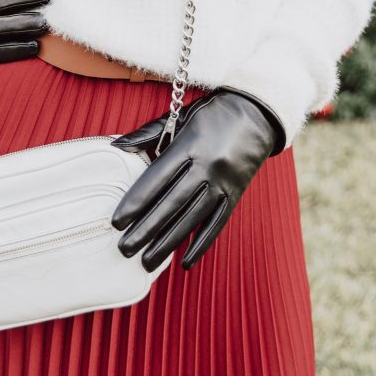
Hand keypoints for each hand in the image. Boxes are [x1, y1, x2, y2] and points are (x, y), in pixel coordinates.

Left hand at [110, 87, 285, 271]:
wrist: (258, 113)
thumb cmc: (212, 114)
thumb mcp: (181, 116)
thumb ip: (149, 133)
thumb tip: (117, 145)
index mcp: (191, 145)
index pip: (158, 178)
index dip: (136, 201)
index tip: (117, 221)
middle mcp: (208, 166)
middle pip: (172, 203)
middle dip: (146, 229)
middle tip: (124, 248)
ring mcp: (224, 183)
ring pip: (192, 218)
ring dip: (168, 242)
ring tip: (147, 261)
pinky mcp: (235, 194)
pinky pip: (217, 223)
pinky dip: (202, 244)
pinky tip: (185, 262)